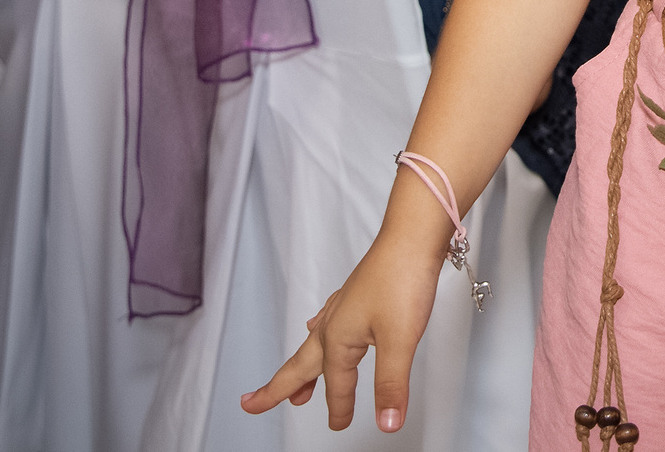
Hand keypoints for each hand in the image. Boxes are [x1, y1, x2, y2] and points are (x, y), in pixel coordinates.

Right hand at [240, 223, 440, 432]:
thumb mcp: (400, 340)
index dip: (339, 409)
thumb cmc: (402, 279)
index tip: (338, 428)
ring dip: (301, 368)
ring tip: (296, 390)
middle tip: (252, 403)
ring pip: (315, 345)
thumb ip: (391, 385)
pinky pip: (329, 323)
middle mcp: (334, 323)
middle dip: (277, 388)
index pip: (335, 384)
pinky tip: (318, 329)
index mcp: (337, 338)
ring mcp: (344, 306)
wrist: (412, 235)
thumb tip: (386, 424)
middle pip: (301, 364)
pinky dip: (320, 336)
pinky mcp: (358, 294)